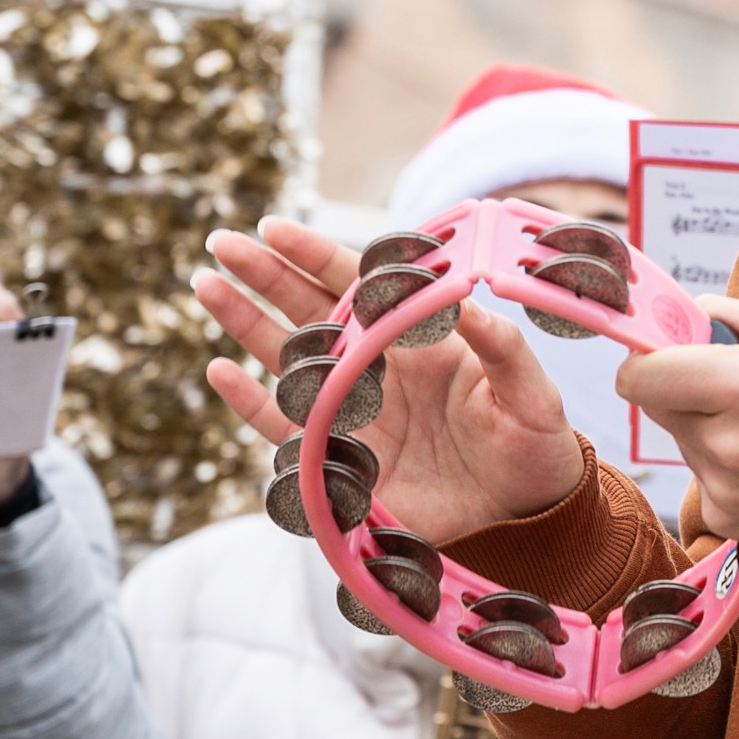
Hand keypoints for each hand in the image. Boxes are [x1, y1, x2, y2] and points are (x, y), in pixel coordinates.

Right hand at [196, 221, 583, 551]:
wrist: (525, 510)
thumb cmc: (531, 441)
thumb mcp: (528, 391)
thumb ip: (503, 348)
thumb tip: (473, 302)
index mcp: (417, 337)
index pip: (358, 284)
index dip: (314, 254)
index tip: (276, 228)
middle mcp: (376, 366)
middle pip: (309, 308)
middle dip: (264, 274)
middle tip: (222, 242)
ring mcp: (353, 410)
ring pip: (285, 357)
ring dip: (245, 321)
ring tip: (206, 285)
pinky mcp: (340, 461)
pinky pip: (284, 427)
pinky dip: (249, 401)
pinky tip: (219, 370)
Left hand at [614, 298, 738, 556]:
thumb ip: (728, 316)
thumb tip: (681, 315)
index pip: (640, 377)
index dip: (646, 359)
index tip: (666, 352)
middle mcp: (726, 445)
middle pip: (657, 407)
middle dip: (684, 388)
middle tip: (734, 384)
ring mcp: (726, 489)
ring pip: (683, 442)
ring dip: (708, 427)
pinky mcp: (729, 521)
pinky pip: (703, 479)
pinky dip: (725, 466)